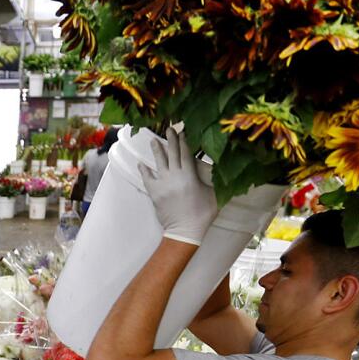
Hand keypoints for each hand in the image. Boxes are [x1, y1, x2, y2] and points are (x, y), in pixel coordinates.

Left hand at [138, 129, 218, 245]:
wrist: (184, 231)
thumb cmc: (202, 214)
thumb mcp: (213, 195)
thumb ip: (212, 180)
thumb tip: (217, 170)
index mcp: (189, 176)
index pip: (185, 153)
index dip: (184, 141)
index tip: (182, 132)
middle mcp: (174, 176)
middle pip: (172, 154)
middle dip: (170, 140)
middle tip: (169, 128)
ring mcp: (162, 184)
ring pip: (158, 163)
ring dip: (156, 150)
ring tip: (154, 140)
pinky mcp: (154, 193)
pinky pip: (147, 178)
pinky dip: (144, 170)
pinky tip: (141, 163)